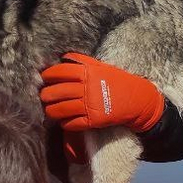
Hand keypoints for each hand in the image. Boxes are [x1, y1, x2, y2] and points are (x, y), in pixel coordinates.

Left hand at [40, 53, 164, 133]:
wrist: (139, 100)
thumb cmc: (119, 81)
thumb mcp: (102, 67)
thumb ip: (83, 62)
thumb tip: (63, 58)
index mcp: (89, 72)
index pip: (60, 72)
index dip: (48, 75)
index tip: (44, 77)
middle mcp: (88, 88)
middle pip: (56, 91)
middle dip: (45, 94)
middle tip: (43, 95)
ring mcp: (90, 105)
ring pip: (60, 109)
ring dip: (50, 110)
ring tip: (49, 109)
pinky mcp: (94, 120)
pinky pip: (71, 123)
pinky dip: (64, 123)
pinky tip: (63, 120)